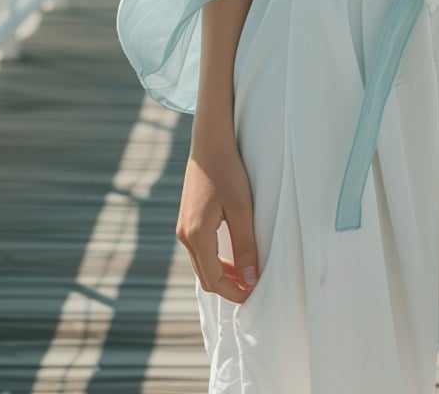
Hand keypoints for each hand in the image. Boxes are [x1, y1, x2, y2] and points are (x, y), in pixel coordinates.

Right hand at [176, 133, 259, 303]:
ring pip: (201, 263)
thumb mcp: (242, 209)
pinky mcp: (187, 218)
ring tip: (245, 276)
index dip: (234, 293)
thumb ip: (245, 246)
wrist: (209, 141)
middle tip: (252, 290)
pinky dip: (215, 260)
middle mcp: (184, 235)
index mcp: (196, 236)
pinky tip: (232, 255)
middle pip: (205, 276)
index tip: (254, 296)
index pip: (214, 280)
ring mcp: (183, 226)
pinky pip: (199, 249)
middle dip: (228, 287)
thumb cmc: (228, 171)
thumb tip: (250, 280)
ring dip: (222, 274)